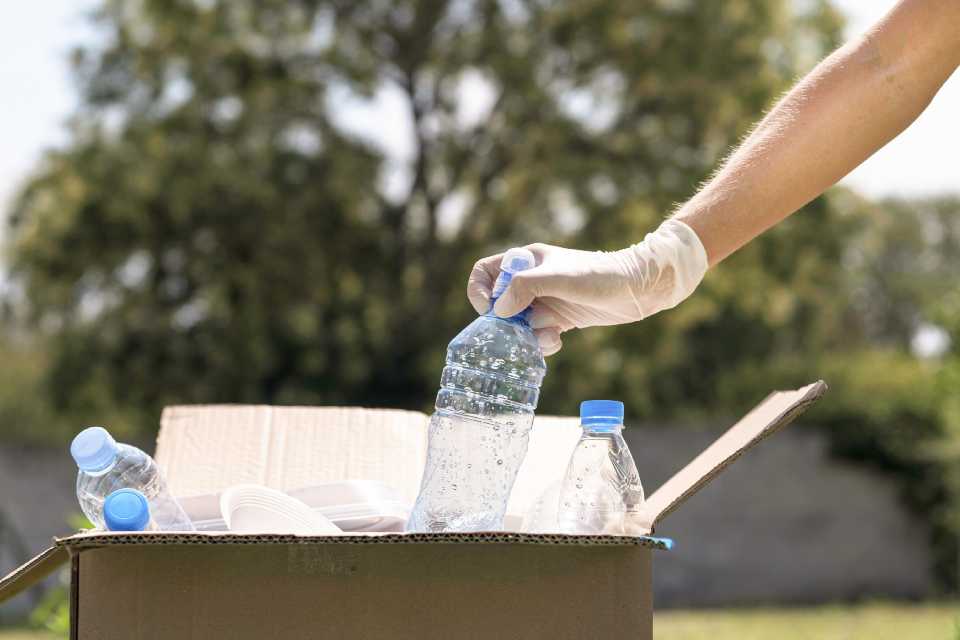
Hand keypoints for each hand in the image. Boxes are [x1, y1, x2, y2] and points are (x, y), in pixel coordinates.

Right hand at [466, 219, 707, 355]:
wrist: (639, 289)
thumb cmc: (599, 276)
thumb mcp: (558, 278)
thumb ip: (524, 288)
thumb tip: (500, 310)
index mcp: (527, 260)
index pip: (486, 271)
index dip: (479, 291)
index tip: (490, 310)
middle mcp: (533, 279)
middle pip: (500, 303)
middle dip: (506, 322)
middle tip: (519, 332)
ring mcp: (546, 299)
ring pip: (519, 323)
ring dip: (526, 336)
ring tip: (548, 336)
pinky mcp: (560, 317)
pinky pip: (538, 334)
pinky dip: (542, 342)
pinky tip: (559, 340)